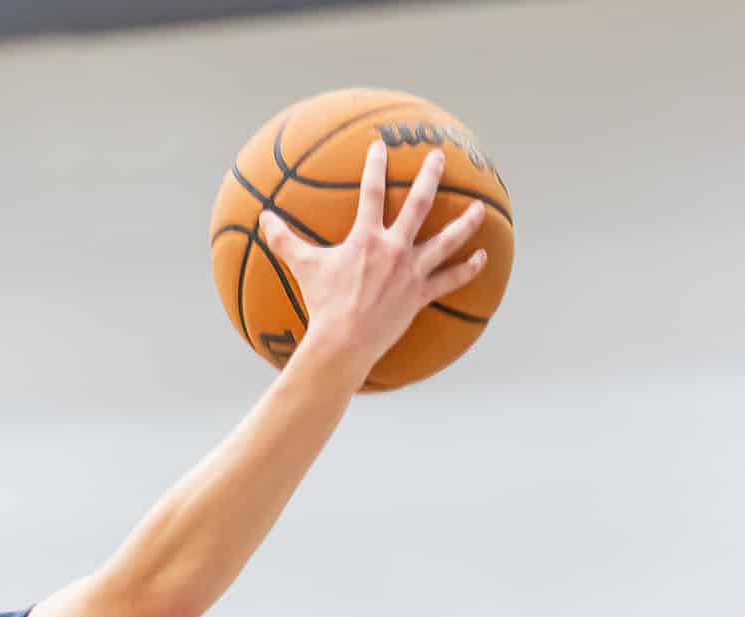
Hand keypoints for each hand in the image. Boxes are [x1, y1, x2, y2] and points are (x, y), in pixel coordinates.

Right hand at [259, 139, 487, 378]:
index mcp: (366, 237)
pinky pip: (449, 281)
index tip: (381, 146)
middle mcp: (393, 248)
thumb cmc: (322, 305)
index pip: (371, 191)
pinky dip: (466, 270)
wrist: (342, 343)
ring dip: (465, 223)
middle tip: (440, 156)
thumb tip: (263, 218)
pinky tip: (481, 259)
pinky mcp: (419, 296)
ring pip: (445, 241)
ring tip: (480, 208)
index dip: (375, 166)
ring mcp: (410, 272)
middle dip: (431, 176)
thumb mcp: (302, 268)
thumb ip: (284, 240)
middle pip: (420, 203)